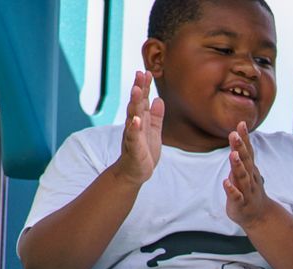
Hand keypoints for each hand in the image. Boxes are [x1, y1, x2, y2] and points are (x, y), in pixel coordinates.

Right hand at [112, 71, 164, 185]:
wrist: (136, 172)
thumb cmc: (144, 151)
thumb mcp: (154, 131)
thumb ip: (156, 116)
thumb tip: (159, 99)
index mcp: (141, 120)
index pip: (142, 100)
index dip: (144, 86)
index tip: (146, 71)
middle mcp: (135, 125)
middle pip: (136, 103)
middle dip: (138, 88)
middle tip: (140, 73)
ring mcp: (133, 135)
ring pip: (133, 116)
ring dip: (134, 103)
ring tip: (136, 90)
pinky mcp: (133, 148)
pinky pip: (133, 136)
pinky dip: (134, 128)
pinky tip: (136, 119)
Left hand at [224, 123, 277, 228]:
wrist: (259, 217)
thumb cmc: (249, 192)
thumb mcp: (245, 173)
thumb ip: (241, 158)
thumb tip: (236, 140)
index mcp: (250, 170)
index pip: (248, 151)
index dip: (244, 138)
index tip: (241, 123)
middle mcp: (250, 178)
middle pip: (245, 161)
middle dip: (240, 147)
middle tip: (234, 134)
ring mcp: (246, 191)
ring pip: (242, 177)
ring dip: (238, 166)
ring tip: (233, 155)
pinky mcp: (241, 203)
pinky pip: (236, 196)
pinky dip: (231, 189)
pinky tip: (226, 182)